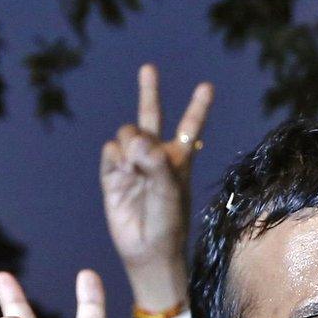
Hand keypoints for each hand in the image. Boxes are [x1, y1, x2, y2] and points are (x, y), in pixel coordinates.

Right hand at [101, 63, 213, 313]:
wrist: (148, 250)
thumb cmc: (169, 222)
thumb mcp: (170, 191)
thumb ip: (156, 161)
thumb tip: (135, 140)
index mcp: (179, 157)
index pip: (190, 126)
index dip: (198, 106)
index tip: (207, 86)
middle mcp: (156, 155)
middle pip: (152, 115)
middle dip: (149, 91)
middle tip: (148, 68)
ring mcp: (133, 163)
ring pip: (127, 133)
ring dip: (132, 144)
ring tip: (138, 169)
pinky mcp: (112, 174)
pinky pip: (110, 152)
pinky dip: (116, 160)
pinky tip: (123, 175)